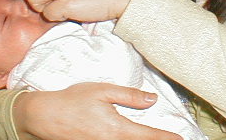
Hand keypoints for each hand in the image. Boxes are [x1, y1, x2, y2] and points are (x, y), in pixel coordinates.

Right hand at [13, 83, 181, 139]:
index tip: (180, 139)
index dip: (166, 138)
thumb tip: (152, 99)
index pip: (149, 136)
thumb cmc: (73, 101)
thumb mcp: (103, 91)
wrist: (45, 117)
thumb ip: (129, 96)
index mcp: (118, 129)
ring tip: (155, 139)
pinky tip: (130, 138)